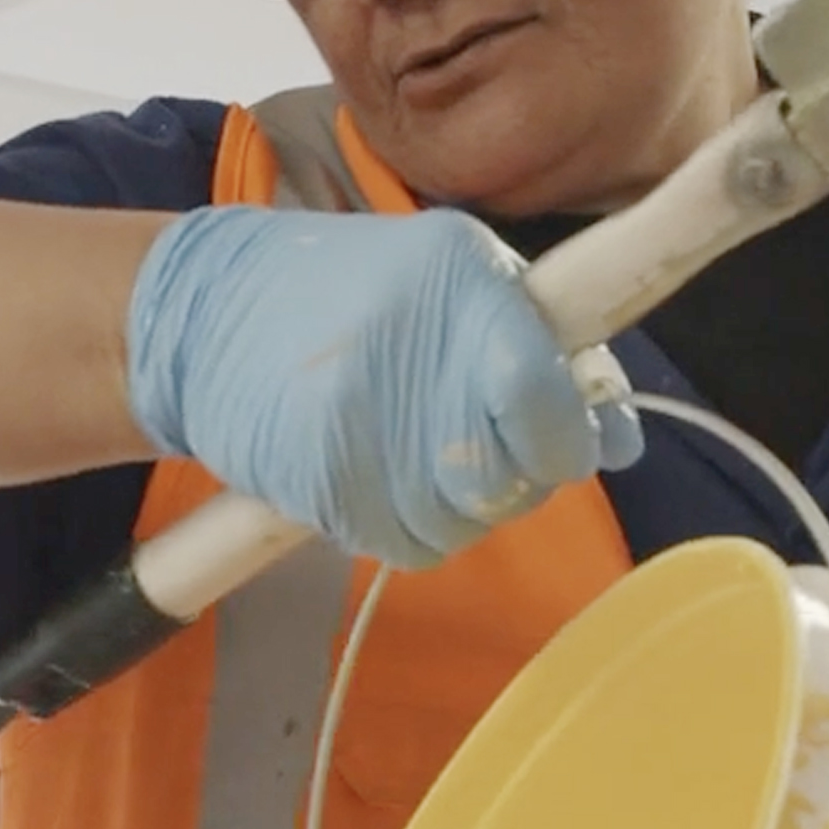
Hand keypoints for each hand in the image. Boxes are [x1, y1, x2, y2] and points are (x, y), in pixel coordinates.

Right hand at [125, 205, 641, 567]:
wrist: (207, 316)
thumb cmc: (355, 291)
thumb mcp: (459, 282)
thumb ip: (549, 351)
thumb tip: (621, 441)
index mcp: (465, 287)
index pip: (548, 402)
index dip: (564, 438)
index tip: (555, 436)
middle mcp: (416, 355)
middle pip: (515, 479)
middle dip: (513, 474)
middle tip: (478, 441)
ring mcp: (363, 426)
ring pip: (468, 523)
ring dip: (459, 504)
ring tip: (419, 448)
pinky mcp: (323, 484)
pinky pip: (409, 545)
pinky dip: (407, 524)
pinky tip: (382, 476)